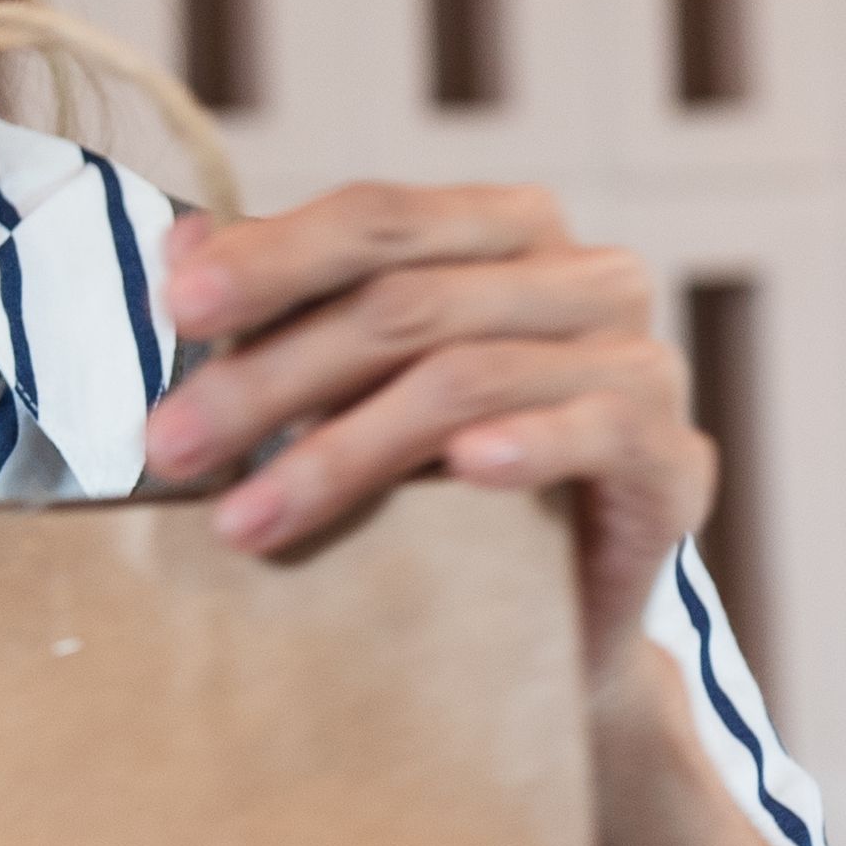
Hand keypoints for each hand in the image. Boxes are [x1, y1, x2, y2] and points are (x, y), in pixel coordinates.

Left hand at [144, 185, 706, 676]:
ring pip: (470, 373)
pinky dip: (525, 443)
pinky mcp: (674, 459)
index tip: (173, 312)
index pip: (379, 217)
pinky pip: (598, 430)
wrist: (547, 628)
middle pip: (409, 299)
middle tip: (171, 446)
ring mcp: (641, 363)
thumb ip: (280, 314)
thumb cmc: (436, 492)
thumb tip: (178, 247)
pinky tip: (461, 472)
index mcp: (508, 231)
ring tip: (242, 519)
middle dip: (273, 375)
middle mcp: (586, 275)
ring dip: (341, 449)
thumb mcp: (342, 392)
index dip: (273, 257)